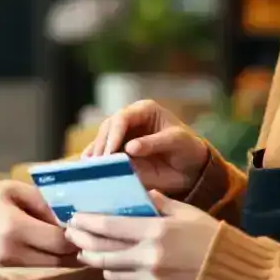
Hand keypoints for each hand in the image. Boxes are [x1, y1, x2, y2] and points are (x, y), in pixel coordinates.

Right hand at [0, 178, 75, 266]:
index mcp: (15, 227)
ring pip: (47, 270)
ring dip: (58, 260)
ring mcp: (6, 268)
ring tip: (59, 245)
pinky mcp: (1, 276)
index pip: (59, 241)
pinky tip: (42, 254)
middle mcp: (12, 252)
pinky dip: (42, 265)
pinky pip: (32, 274)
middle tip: (75, 238)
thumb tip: (66, 217)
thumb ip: (41, 201)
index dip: (74, 236)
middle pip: (57, 260)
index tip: (78, 227)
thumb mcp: (10, 190)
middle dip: (70, 250)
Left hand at [66, 193, 220, 279]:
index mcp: (156, 232)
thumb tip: (143, 194)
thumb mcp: (189, 214)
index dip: (87, 222)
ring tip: (91, 252)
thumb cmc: (214, 241)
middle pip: (101, 252)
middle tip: (72, 235)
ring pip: (110, 272)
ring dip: (99, 261)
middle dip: (83, 243)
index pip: (109, 226)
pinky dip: (121, 277)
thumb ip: (162, 204)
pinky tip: (119, 268)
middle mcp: (148, 258)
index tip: (74, 218)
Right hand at [83, 99, 211, 197]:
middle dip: (102, 146)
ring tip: (91, 169)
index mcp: (144, 110)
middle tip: (100, 164)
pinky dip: (95, 162)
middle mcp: (129, 121)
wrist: (192, 168)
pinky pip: (103, 155)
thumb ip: (153, 143)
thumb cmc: (187, 148)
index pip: (123, 117)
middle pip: (108, 129)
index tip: (110, 152)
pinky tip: (88, 169)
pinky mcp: (118, 153)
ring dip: (96, 154)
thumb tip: (129, 148)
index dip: (114, 133)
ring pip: (101, 141)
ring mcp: (122, 137)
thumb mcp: (175, 142)